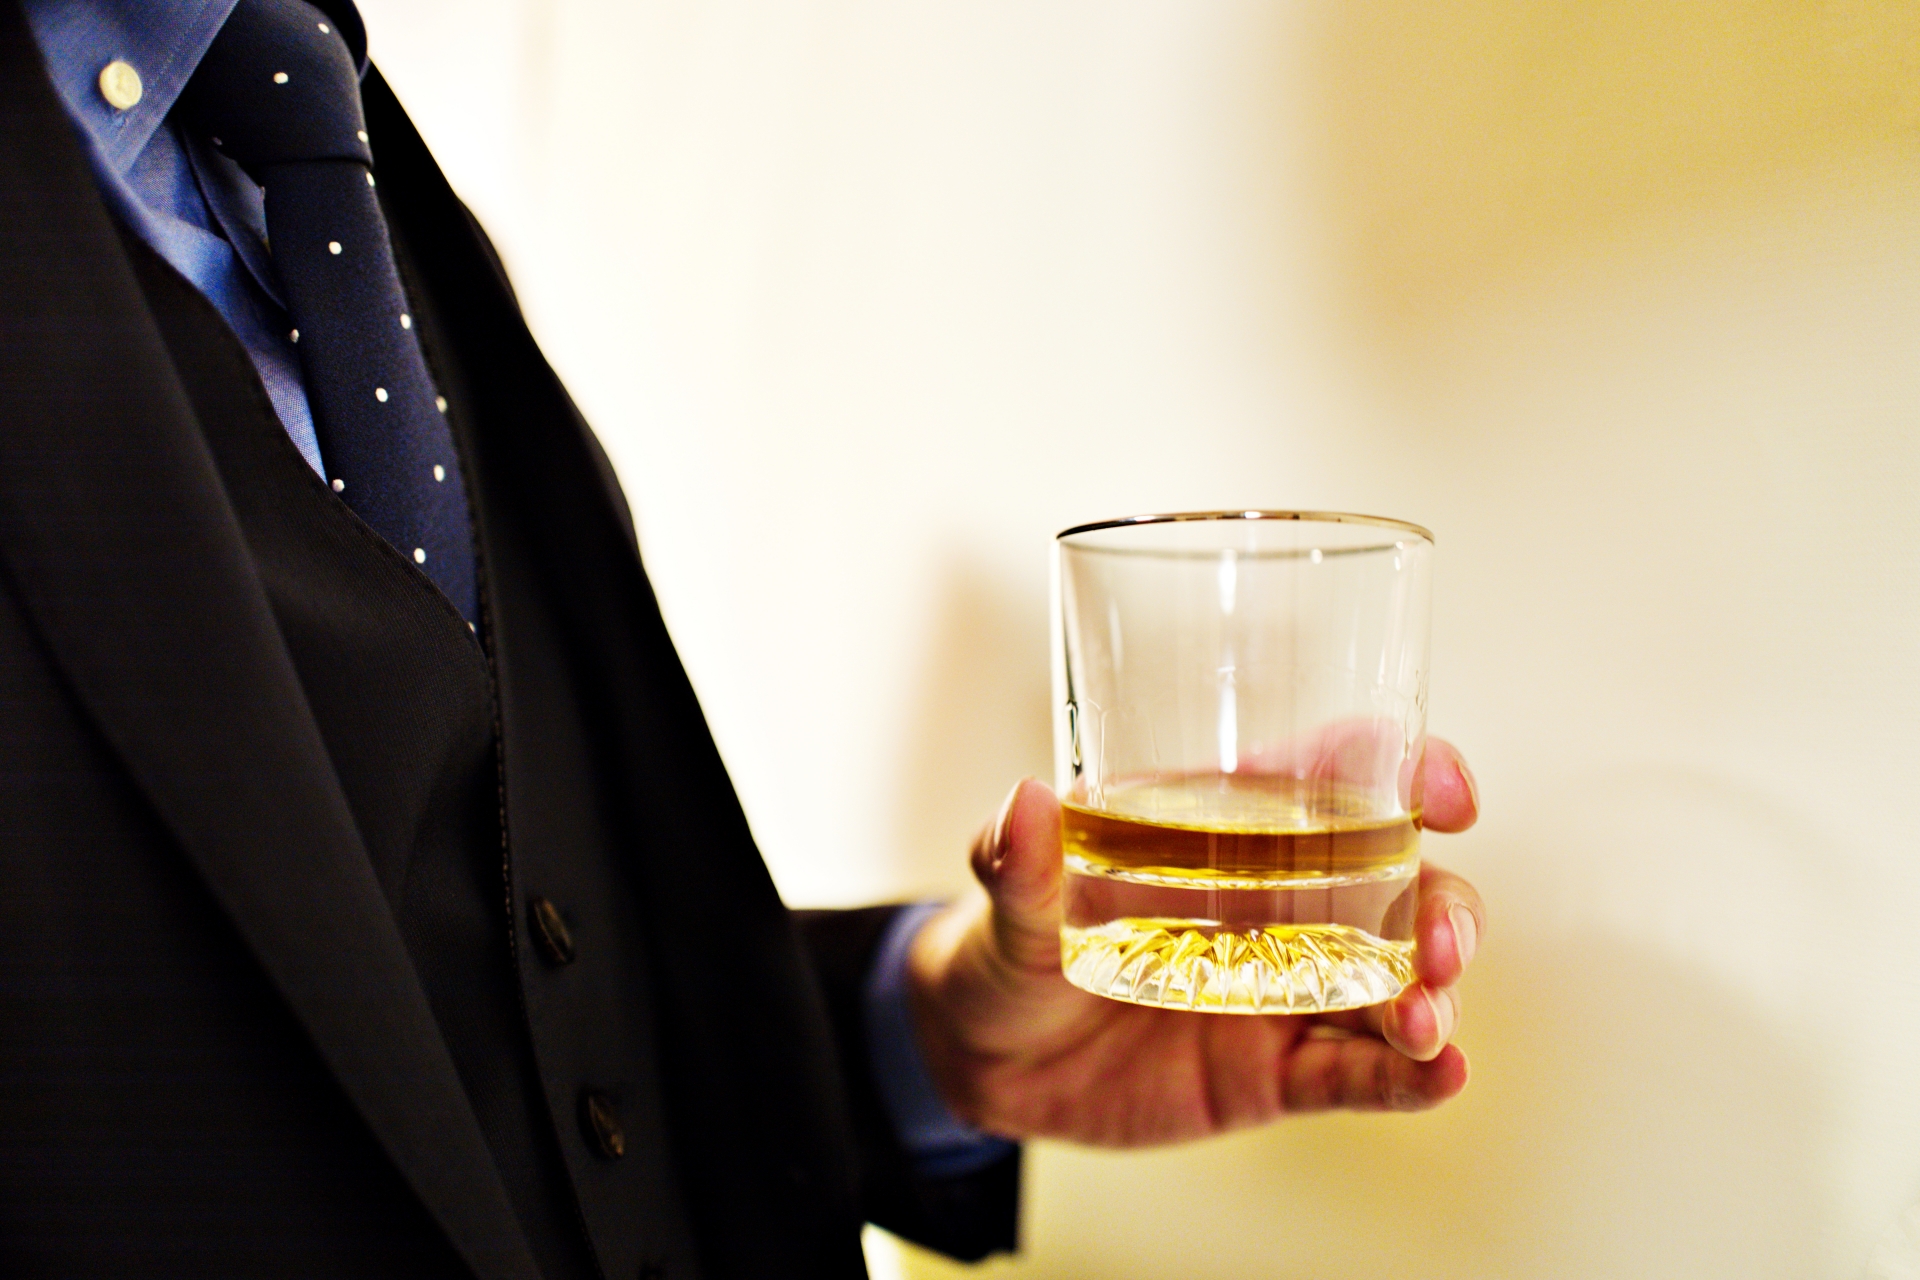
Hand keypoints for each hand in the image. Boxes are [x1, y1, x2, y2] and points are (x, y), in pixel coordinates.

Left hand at [905, 741, 1483, 1146]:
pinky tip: (1440, 1075)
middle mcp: (1282, 903)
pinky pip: (1360, 1073)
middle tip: (1441, 944)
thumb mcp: (1006, 896)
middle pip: (1405, 886)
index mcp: (1231, 826)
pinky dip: (1409, 1078)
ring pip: (1401, 982)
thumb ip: (1017, 859)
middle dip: (1446, 906)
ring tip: (1420, 1022)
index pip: (1346, 777)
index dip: (1411, 771)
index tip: (1445, 792)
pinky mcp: (1277, 1073)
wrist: (987, 1056)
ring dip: (1434, 996)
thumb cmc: (1010, 942)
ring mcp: (1289, 989)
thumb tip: (1025, 800)